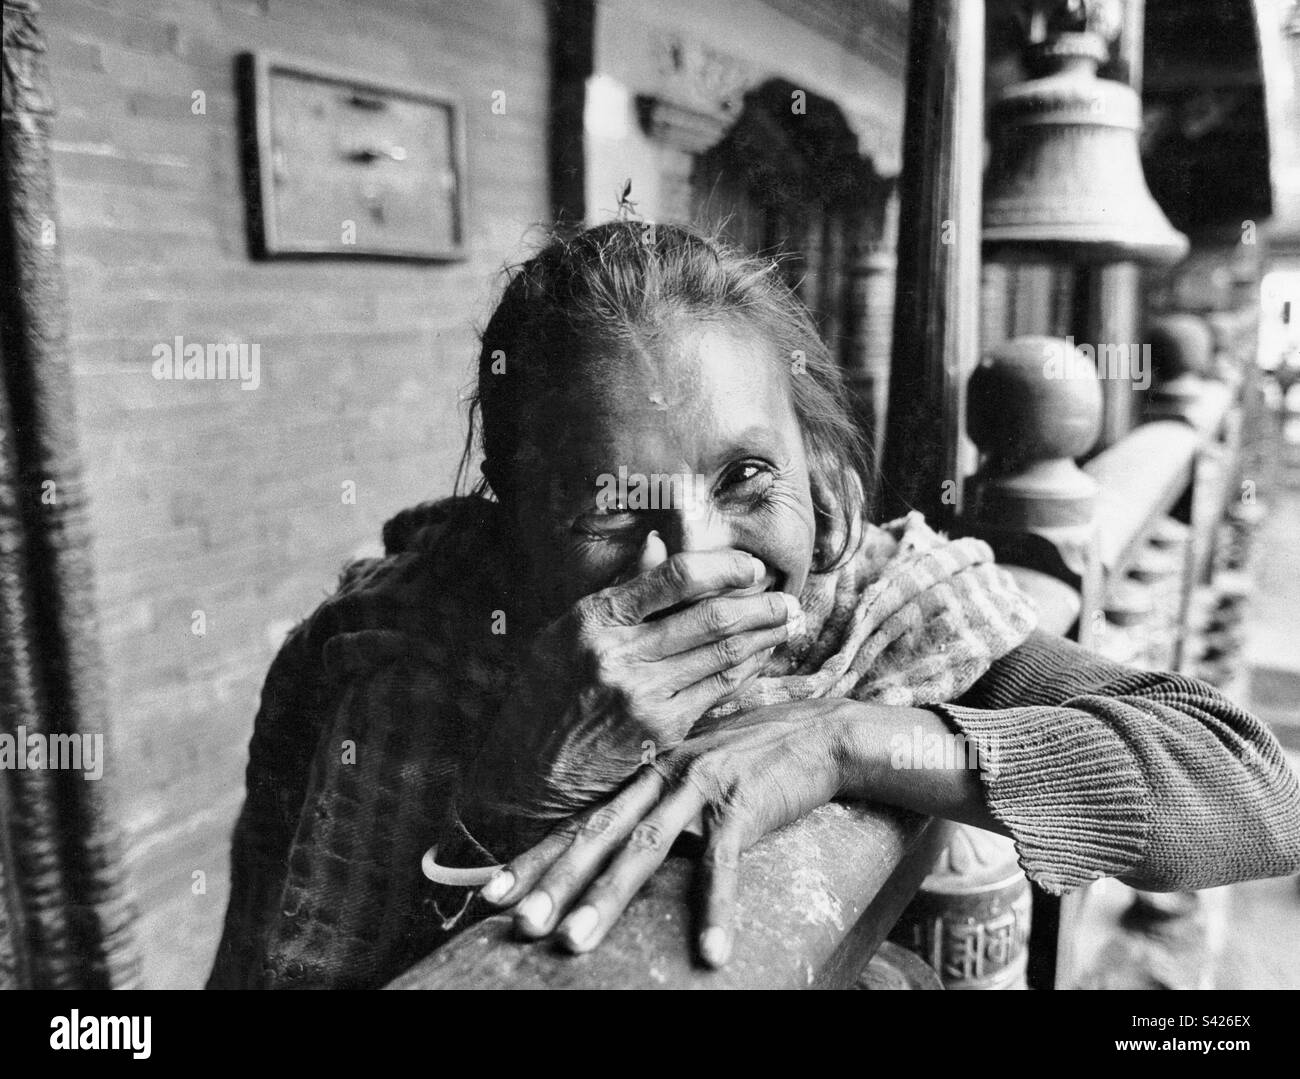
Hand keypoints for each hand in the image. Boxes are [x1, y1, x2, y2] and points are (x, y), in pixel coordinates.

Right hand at [465, 537, 801, 832]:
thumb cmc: (547, 694)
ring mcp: (642, 695)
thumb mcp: (566, 632)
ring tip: (788, 623)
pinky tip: (760, 658)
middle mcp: (618, 654)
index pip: (673, 577)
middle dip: (759, 605)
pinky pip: (717, 690)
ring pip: (722, 654)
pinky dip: (744, 670)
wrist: (529, 773)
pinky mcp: (660, 730)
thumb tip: (657, 543)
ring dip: (763, 636)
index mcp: (593, 618)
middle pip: (710, 617)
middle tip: (788, 598)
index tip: (751, 567)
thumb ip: (619, 590)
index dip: (723, 568)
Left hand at [477, 699, 853, 966]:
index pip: (580, 822)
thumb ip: (658, 809)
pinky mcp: (742, 803)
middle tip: (519, 925)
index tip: (492, 894)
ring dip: (606, 900)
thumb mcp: (695, 779)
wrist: (822, 734)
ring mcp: (699, 786)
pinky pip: (723, 865)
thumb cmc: (756, 761)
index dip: (536, 858)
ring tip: (575, 944)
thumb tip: (620, 852)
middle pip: (597, 835)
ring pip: (642, 849)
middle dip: (554, 883)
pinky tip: (710, 953)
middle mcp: (661, 776)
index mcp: (645, 775)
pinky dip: (715, 910)